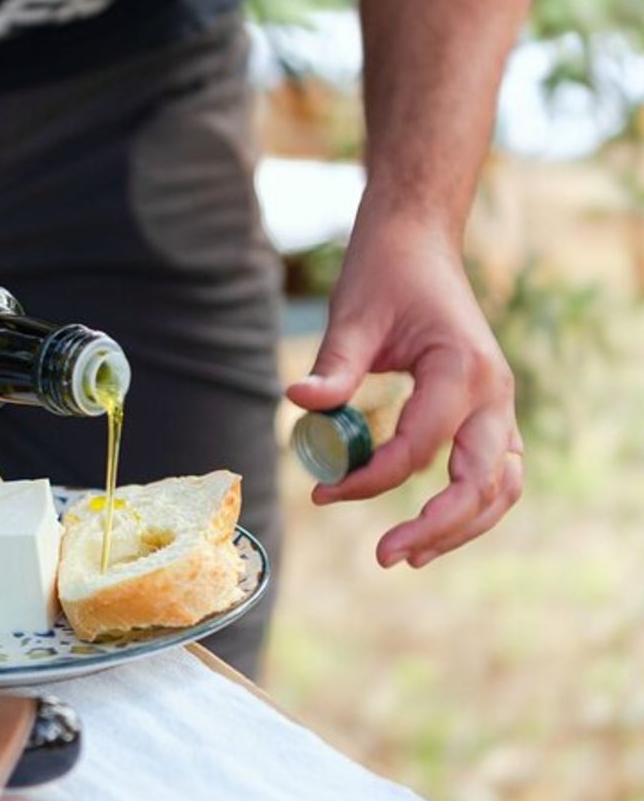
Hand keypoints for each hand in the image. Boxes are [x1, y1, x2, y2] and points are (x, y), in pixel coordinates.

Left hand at [285, 206, 522, 568]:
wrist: (418, 243)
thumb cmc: (384, 274)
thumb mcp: (352, 316)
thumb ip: (332, 367)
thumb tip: (299, 402)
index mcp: (462, 368)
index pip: (420, 447)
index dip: (369, 479)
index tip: (321, 492)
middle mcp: (494, 392)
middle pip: (480, 483)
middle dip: (434, 528)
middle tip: (384, 557)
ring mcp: (499, 405)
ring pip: (500, 487)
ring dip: (461, 528)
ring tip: (409, 555)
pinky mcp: (489, 413)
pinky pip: (495, 474)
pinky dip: (471, 507)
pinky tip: (431, 530)